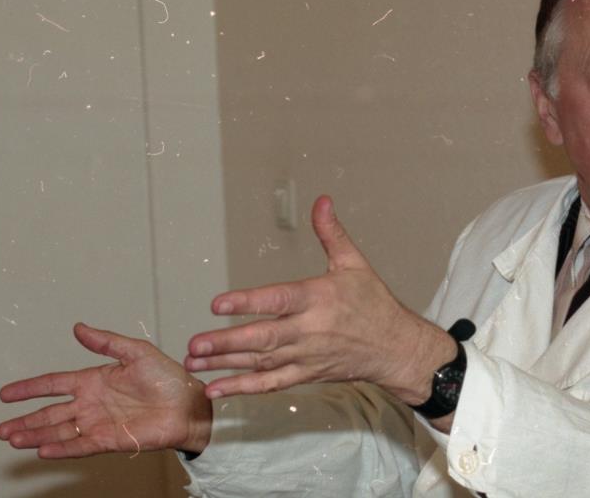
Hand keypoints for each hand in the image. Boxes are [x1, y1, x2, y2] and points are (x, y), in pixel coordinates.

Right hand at [0, 323, 212, 457]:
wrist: (189, 404)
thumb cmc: (169, 377)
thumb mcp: (137, 352)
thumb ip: (106, 342)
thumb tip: (79, 327)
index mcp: (95, 380)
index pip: (54, 384)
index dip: (29, 388)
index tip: (5, 393)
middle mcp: (92, 403)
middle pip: (50, 413)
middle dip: (25, 420)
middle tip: (0, 428)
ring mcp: (98, 423)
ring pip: (59, 431)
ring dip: (36, 435)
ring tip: (13, 439)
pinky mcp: (109, 440)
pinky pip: (79, 444)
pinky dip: (61, 448)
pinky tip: (42, 449)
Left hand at [185, 195, 454, 405]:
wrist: (396, 348)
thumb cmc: (374, 304)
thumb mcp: (354, 263)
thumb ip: (331, 233)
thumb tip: (321, 201)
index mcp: (318, 298)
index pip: (278, 301)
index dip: (247, 302)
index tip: (218, 304)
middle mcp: (310, 330)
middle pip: (263, 338)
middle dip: (227, 342)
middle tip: (195, 343)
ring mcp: (306, 356)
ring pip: (261, 363)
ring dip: (226, 364)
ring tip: (193, 361)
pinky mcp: (305, 375)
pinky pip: (271, 385)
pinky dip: (243, 388)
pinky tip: (216, 387)